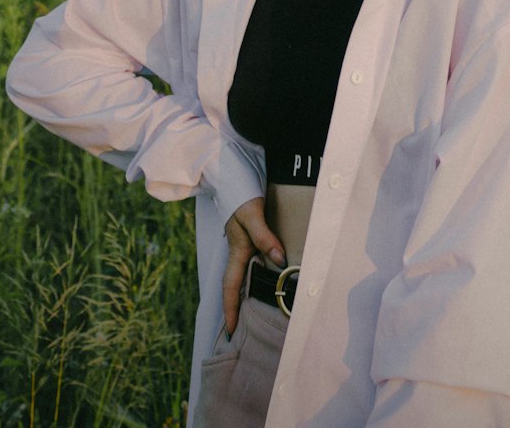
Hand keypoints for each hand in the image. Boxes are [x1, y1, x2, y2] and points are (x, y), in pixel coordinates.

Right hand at [223, 197, 285, 334]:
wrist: (236, 175)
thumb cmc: (242, 196)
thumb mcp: (252, 215)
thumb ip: (265, 237)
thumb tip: (279, 260)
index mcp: (236, 252)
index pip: (231, 287)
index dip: (230, 309)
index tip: (231, 331)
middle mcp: (239, 253)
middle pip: (237, 287)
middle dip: (238, 309)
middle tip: (244, 333)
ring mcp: (245, 246)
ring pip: (247, 276)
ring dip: (250, 295)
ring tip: (259, 315)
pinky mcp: (252, 239)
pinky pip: (255, 264)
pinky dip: (260, 277)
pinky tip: (271, 282)